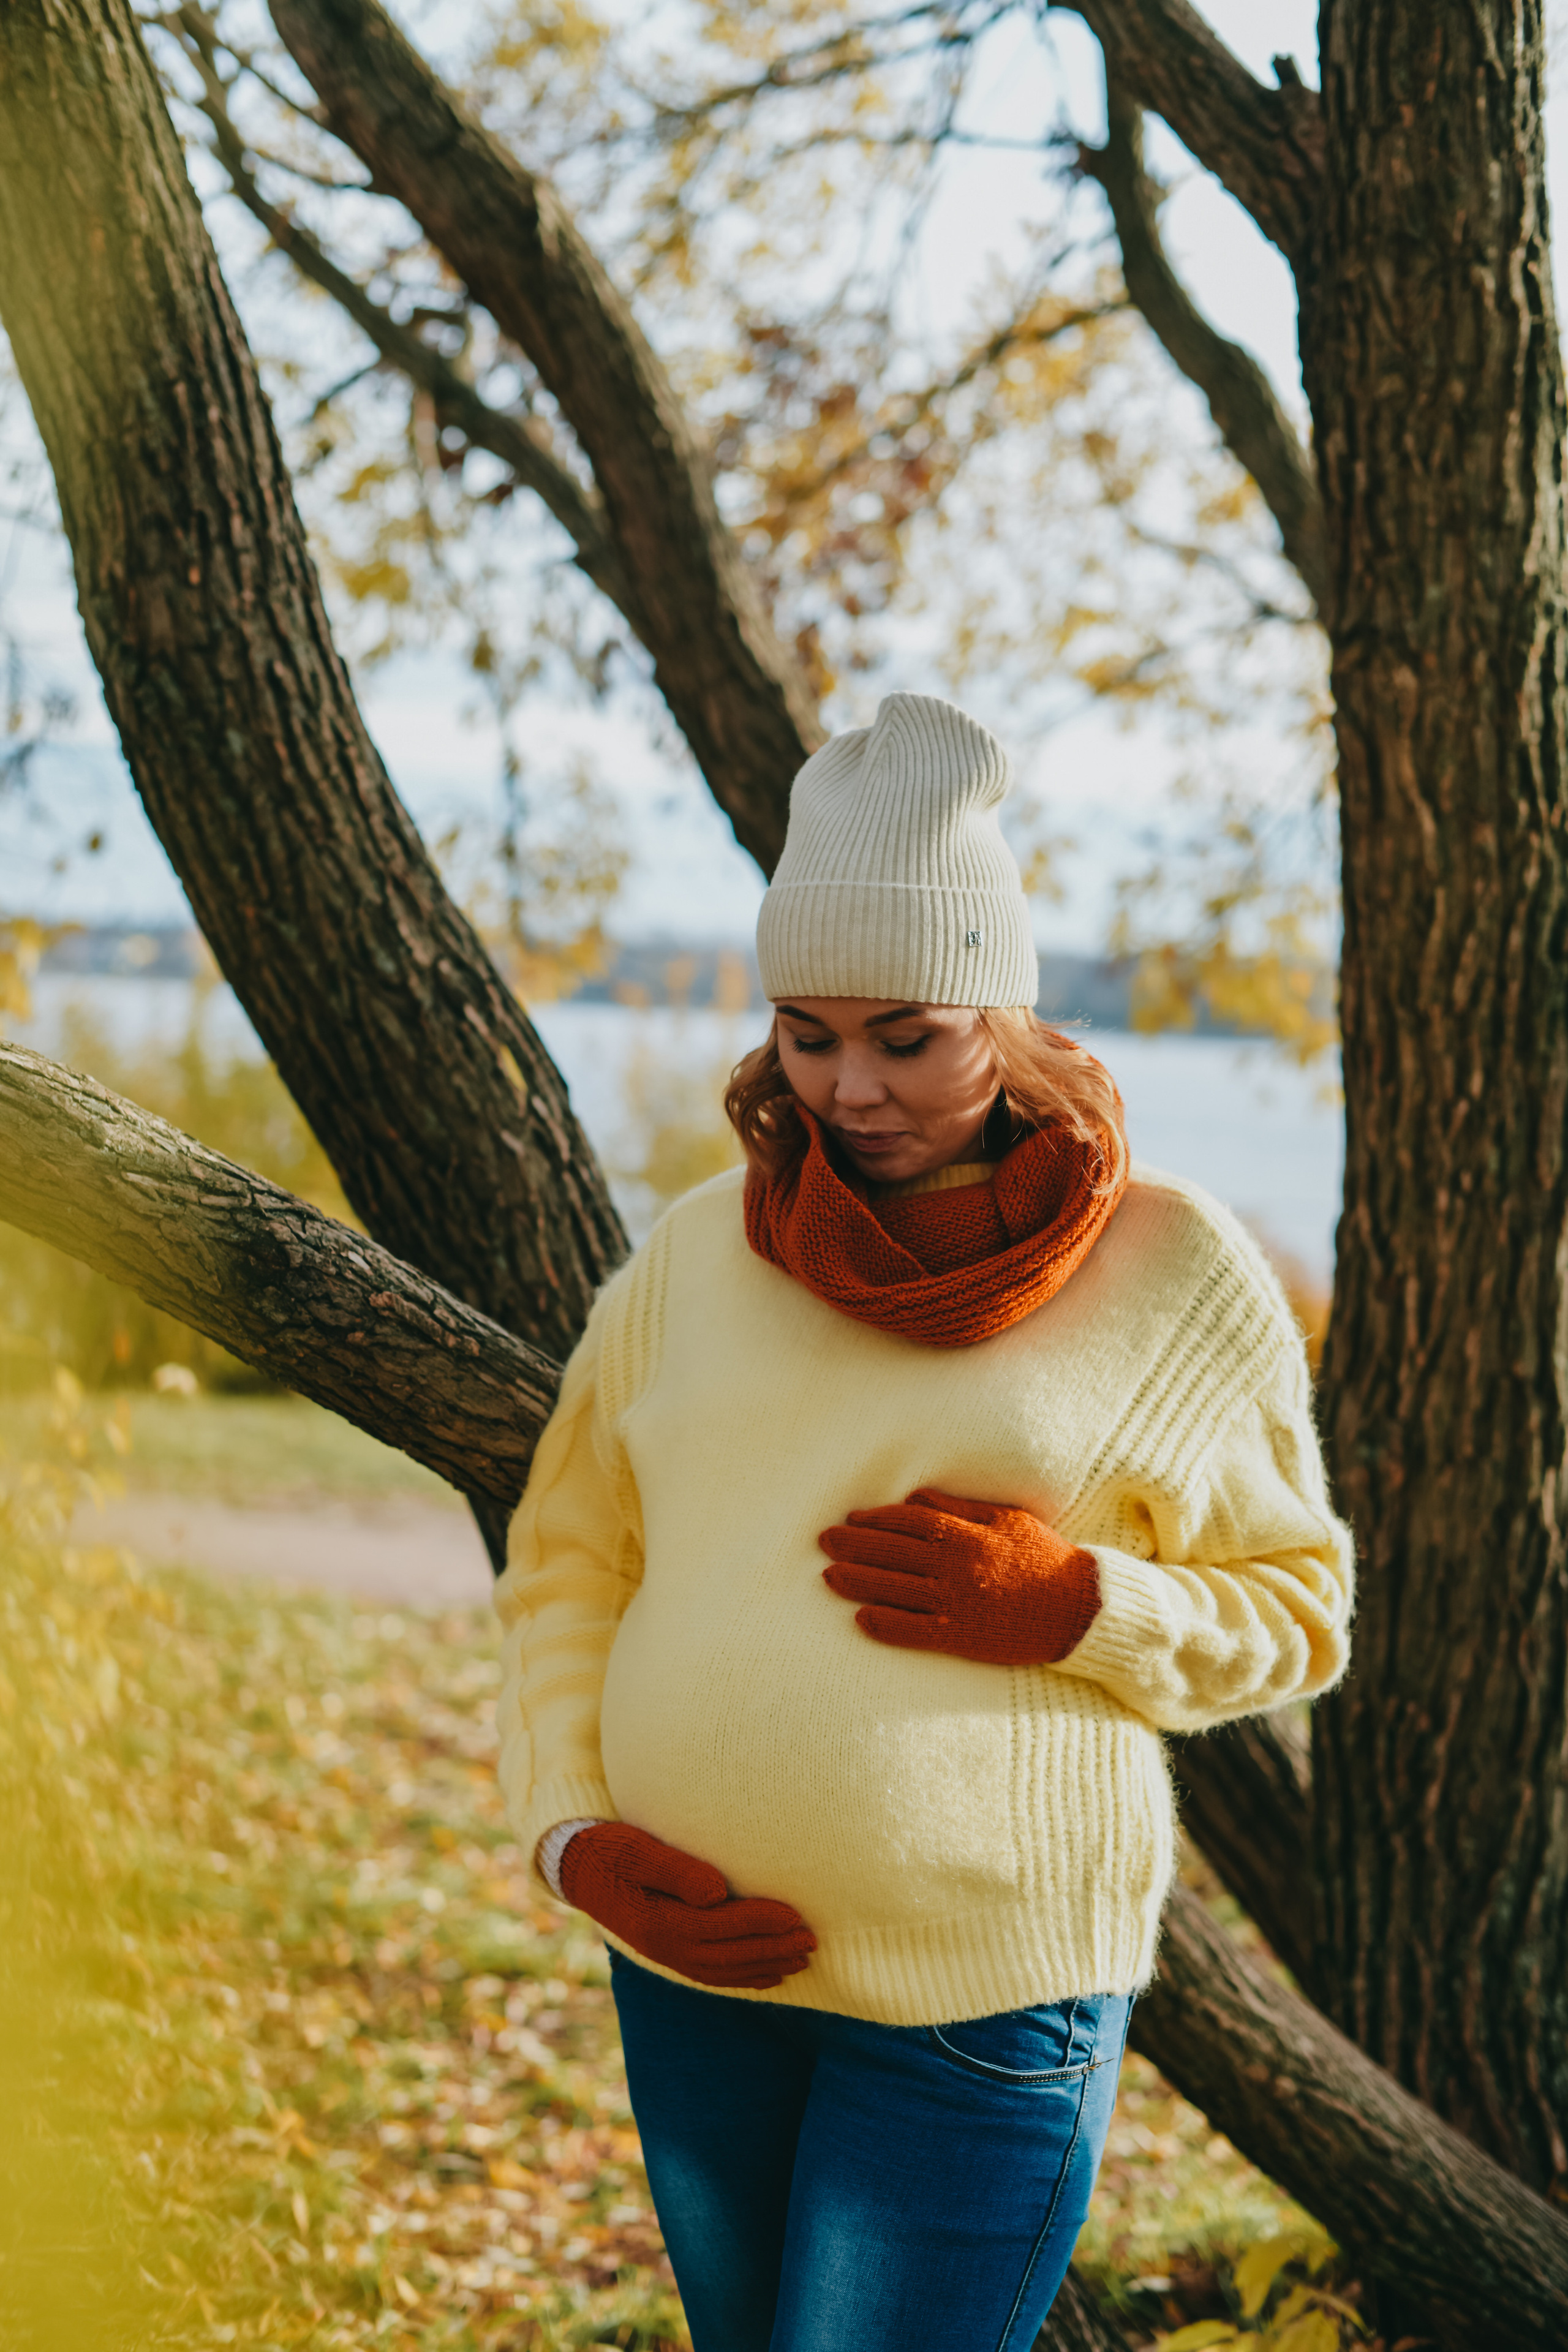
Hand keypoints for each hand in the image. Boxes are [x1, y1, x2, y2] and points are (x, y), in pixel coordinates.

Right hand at [559, 1822, 815, 1990]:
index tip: (796, 1915)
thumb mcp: (638, 1851)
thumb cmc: (611, 1850)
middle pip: (730, 1956)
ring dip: (765, 1966)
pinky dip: (743, 1977)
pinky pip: (712, 1974)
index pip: (722, 1926)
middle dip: (773, 1950)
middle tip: (813, 1941)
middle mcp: (666, 1948)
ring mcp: (667, 1956)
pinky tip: (768, 1974)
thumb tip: (716, 1892)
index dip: (761, 1923)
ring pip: (726, 1971)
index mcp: (660, 1923)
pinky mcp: (669, 1954)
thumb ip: (677, 1871)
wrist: (577, 1869)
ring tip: (802, 1959)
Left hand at [819, 1487, 1100, 1665]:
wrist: (1079, 1608)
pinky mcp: (963, 1637)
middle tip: (824, 1541)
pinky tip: (861, 1620)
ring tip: (829, 1576)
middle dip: (855, 1546)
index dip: (876, 1519)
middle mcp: (959, 1567)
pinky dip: (886, 1625)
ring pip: (897, 1590)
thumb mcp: (1006, 1520)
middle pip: (895, 1553)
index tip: (851, 1518)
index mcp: (970, 1535)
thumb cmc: (1043, 1558)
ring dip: (859, 1582)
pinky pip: (915, 1631)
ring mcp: (959, 1604)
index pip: (911, 1522)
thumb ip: (960, 1509)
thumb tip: (915, 1501)